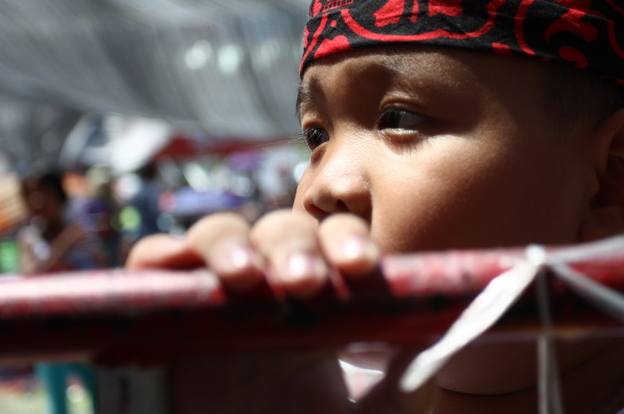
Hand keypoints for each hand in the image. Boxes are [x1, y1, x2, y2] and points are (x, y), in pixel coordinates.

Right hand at [126, 210, 436, 412]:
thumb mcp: (391, 402)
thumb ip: (420, 357)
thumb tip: (470, 309)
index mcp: (326, 292)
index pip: (336, 239)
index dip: (347, 241)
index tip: (361, 270)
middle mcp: (273, 282)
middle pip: (281, 227)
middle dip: (296, 246)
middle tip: (306, 285)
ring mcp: (219, 290)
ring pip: (222, 232)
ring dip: (233, 244)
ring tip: (249, 280)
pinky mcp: (168, 310)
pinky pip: (154, 263)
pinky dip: (158, 257)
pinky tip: (171, 269)